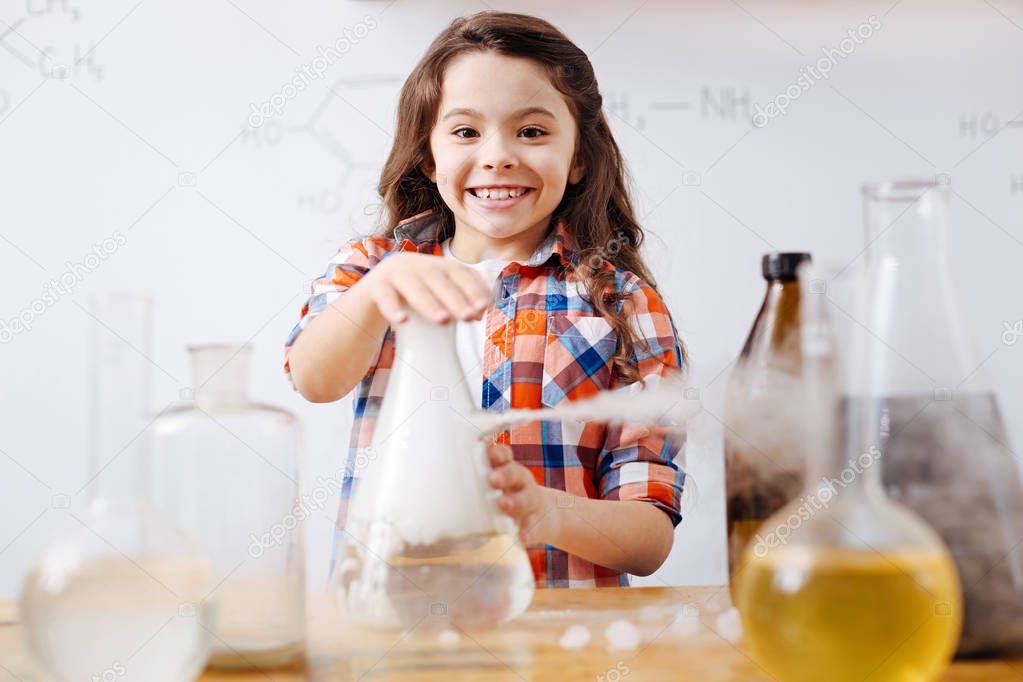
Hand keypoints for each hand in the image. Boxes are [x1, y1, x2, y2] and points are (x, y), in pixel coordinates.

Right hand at [367, 252, 492, 325]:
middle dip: (456, 298)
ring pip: (415, 287)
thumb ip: (461, 300)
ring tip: (442, 319)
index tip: (483, 307)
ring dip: (430, 303)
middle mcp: (420, 265)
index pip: (461, 274)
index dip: (473, 289)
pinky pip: (385, 297)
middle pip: (440, 281)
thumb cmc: (418, 292)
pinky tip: (402, 321)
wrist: (377, 288)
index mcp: (440, 266)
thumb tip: (479, 313)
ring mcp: (398, 273)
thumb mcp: (440, 292)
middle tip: (467, 316)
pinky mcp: (377, 286)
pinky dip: (393, 308)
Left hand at [486, 442, 558, 546]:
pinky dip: (528, 533)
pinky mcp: (539, 524)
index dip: (498, 454)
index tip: (490, 454)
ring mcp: (532, 503)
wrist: (547, 516)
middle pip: (517, 474)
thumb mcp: (500, 485)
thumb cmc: (511, 497)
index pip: (505, 456)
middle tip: (493, 478)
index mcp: (509, 471)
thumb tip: (434, 484)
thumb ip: (477, 481)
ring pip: (527, 499)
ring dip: (515, 501)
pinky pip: (535, 528)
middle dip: (505, 475)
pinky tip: (521, 538)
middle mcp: (522, 484)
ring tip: (504, 504)